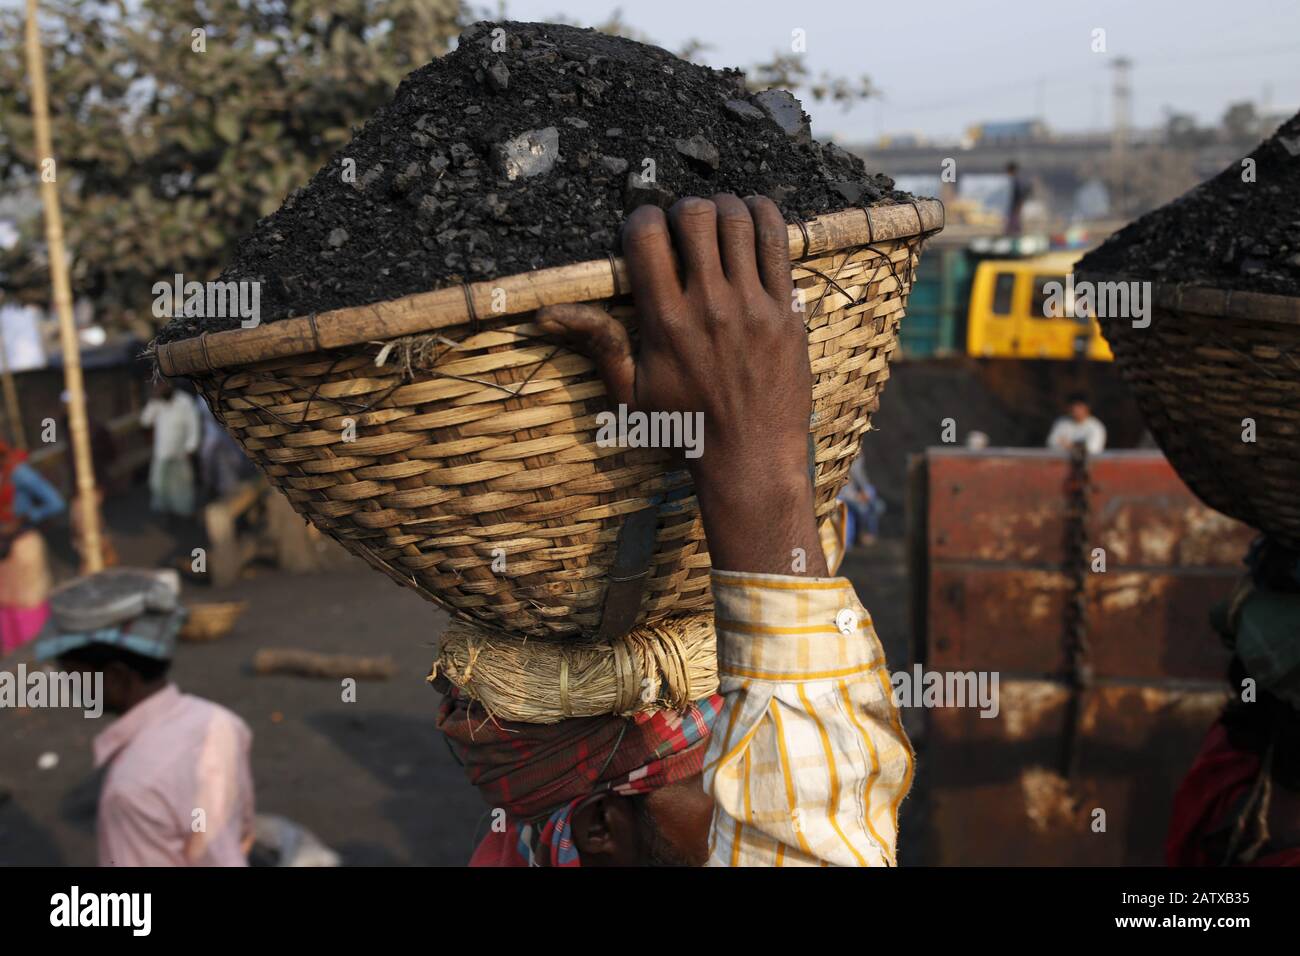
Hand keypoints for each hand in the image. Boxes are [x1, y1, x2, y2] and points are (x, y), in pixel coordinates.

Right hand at [536, 194, 827, 576]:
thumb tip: (546, 314)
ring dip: (723, 209)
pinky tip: (754, 220)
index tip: (646, 231)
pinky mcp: (786, 309)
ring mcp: (752, 305)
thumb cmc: (684, 429)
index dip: (641, 220)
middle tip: (684, 228)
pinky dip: (764, 217)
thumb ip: (597, 344)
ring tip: (718, 224)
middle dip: (683, 210)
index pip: (647, 235)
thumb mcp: (630, 393)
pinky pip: (779, 241)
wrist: (750, 457)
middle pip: (694, 216)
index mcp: (666, 322)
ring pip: (738, 219)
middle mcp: (709, 306)